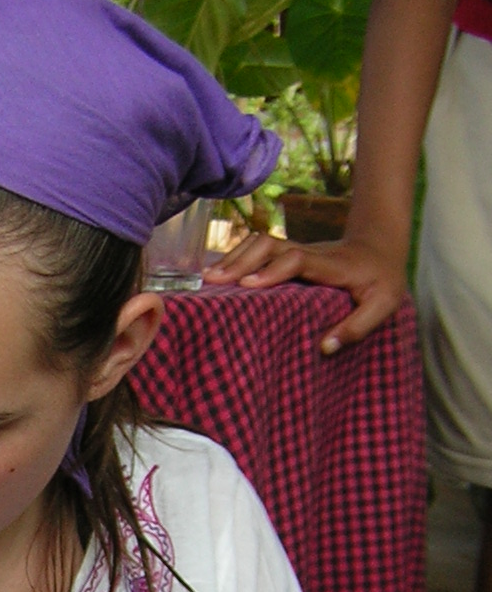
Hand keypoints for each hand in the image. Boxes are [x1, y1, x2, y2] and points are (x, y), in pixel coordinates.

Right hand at [203, 232, 407, 353]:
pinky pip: (259, 249)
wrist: (380, 244)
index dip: (272, 269)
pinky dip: (236, 258)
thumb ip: (357, 327)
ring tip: (208, 280)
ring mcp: (297, 250)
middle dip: (241, 260)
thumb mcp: (384, 305)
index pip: (298, 259)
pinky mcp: (288, 254)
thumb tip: (325, 348)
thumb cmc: (382, 280)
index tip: (248, 285)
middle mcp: (310, 252)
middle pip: (270, 245)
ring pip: (260, 243)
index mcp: (332, 265)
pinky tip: (218, 274)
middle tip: (214, 282)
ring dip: (234, 258)